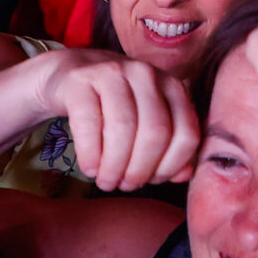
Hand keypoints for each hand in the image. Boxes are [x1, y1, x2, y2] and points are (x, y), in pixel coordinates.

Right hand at [43, 55, 200, 192]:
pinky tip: (89, 169)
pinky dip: (90, 154)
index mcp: (172, 86)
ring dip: (114, 166)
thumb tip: (183, 176)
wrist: (71, 76)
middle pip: (156, 133)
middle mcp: (146, 75)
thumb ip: (170, 148)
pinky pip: (89, 123)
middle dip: (140, 170)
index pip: (186, 134)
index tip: (152, 181)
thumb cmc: (115, 107)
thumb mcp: (148, 123)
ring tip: (106, 181)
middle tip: (125, 185)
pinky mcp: (79, 80)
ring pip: (123, 128)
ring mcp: (112, 72)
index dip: (171, 166)